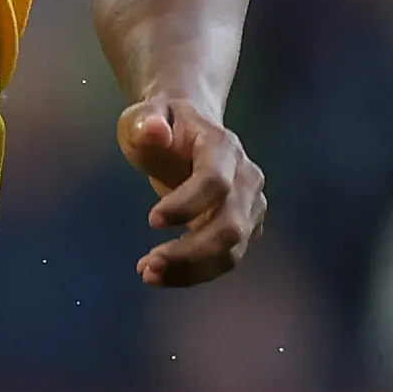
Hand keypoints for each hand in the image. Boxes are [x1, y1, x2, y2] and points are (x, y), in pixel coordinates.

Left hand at [119, 98, 263, 285]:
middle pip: (230, 226)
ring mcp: (249, 205)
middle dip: (190, 252)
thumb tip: (154, 130)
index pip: (215, 181)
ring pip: (231, 251)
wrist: (187, 129)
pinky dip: (193, 273)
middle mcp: (245, 177)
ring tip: (148, 274)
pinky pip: (224, 259)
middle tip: (147, 266)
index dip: (187, 204)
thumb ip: (145, 121)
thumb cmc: (160, 123)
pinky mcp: (245, 227)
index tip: (151, 221)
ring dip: (191, 270)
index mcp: (222, 146)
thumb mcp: (142, 117)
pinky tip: (161, 274)